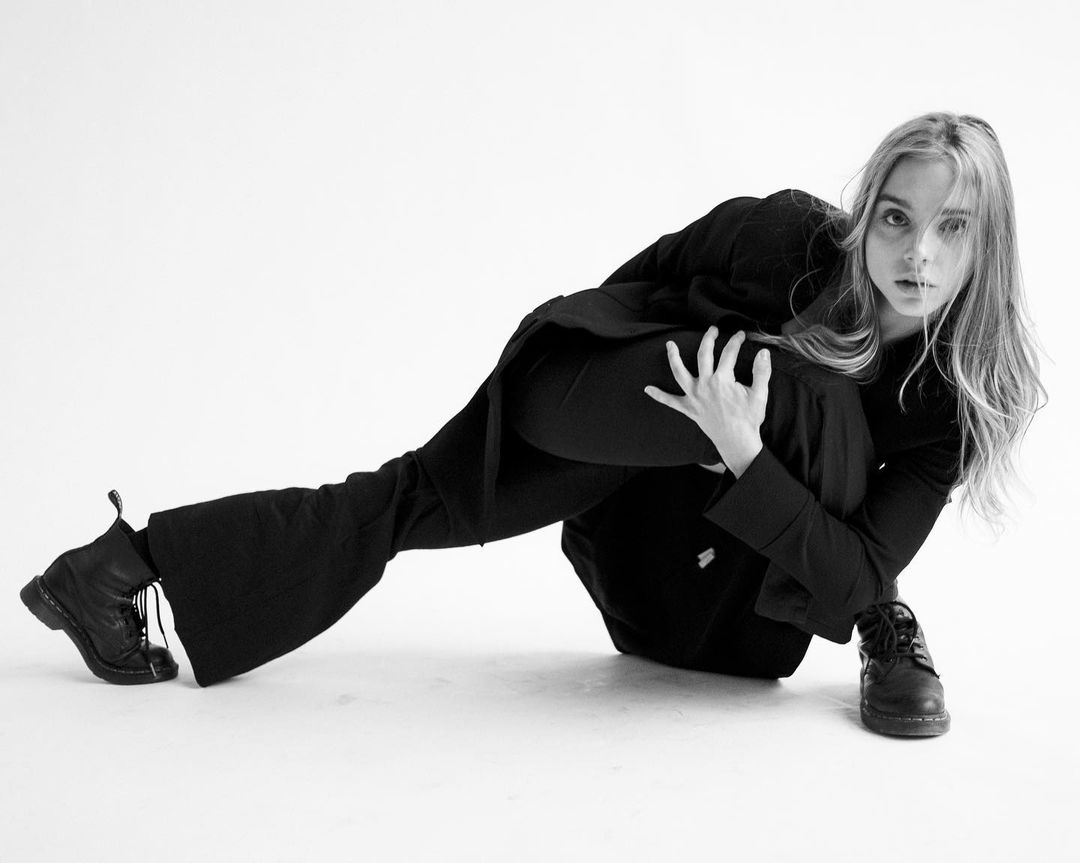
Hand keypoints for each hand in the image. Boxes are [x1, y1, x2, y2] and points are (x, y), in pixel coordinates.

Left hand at [643, 328, 769, 477]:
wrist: (737, 442)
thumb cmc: (749, 419)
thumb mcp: (759, 394)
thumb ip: (762, 371)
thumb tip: (764, 352)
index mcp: (723, 379)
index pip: (729, 353)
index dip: (736, 341)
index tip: (741, 334)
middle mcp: (705, 385)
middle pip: (703, 355)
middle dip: (708, 339)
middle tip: (712, 329)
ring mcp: (694, 396)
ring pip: (679, 373)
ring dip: (673, 358)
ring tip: (669, 345)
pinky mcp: (689, 409)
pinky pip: (670, 401)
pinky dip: (659, 395)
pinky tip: (647, 389)